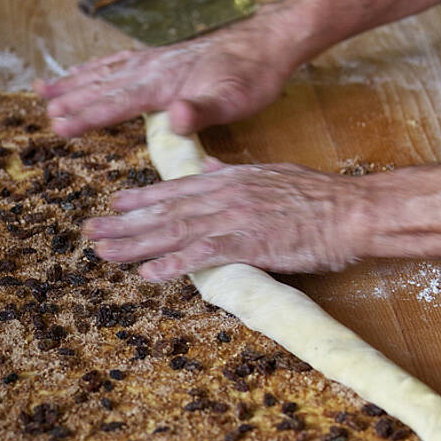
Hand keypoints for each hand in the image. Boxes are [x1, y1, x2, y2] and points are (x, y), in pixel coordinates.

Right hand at [33, 5, 298, 137]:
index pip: (116, 103)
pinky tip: (89, 72)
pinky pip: (120, 62)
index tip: (59, 127)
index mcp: (163, 84)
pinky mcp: (162, 58)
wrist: (267, 43)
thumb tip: (175, 118)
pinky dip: (97, 68)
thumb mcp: (233, 99)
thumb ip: (201, 110)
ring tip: (44, 90)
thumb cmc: (252, 76)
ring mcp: (155, 61)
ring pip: (105, 71)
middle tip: (44, 113)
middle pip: (103, 86)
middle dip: (72, 101)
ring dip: (75, 82)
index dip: (87, 116)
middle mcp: (152, 68)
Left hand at [82, 159, 369, 280]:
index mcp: (228, 179)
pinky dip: (173, 264)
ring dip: (135, 244)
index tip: (114, 205)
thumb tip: (207, 165)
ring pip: (173, 231)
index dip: (141, 199)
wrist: (350, 211)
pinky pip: (202, 255)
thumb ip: (232, 172)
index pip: (175, 188)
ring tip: (103, 253)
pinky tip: (148, 274)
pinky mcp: (247, 243)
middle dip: (124, 224)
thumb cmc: (316, 197)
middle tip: (90, 232)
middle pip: (164, 211)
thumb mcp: (269, 174)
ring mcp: (233, 218)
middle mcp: (223, 195)